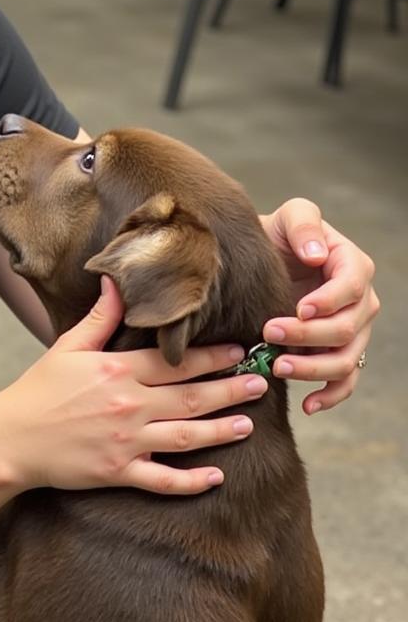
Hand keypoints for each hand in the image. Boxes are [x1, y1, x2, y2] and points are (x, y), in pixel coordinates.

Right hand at [0, 277, 266, 496]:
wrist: (12, 437)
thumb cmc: (38, 388)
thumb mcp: (67, 346)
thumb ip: (100, 318)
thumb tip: (117, 282)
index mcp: (118, 371)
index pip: (174, 361)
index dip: (211, 356)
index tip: (239, 351)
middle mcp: (129, 405)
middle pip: (191, 397)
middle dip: (229, 390)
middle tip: (260, 384)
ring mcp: (126, 442)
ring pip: (187, 437)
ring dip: (221, 430)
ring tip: (248, 424)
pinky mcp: (119, 473)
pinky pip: (164, 480)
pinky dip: (192, 481)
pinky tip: (216, 478)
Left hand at [259, 198, 378, 414]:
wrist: (262, 260)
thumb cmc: (276, 234)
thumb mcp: (289, 216)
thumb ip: (305, 225)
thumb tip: (318, 256)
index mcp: (352, 264)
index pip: (352, 287)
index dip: (329, 301)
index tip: (298, 308)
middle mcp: (360, 301)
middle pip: (347, 328)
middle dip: (309, 335)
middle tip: (269, 334)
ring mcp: (351, 329)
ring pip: (346, 359)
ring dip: (314, 368)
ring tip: (277, 366)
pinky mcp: (336, 351)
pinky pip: (345, 381)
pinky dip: (331, 396)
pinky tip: (309, 405)